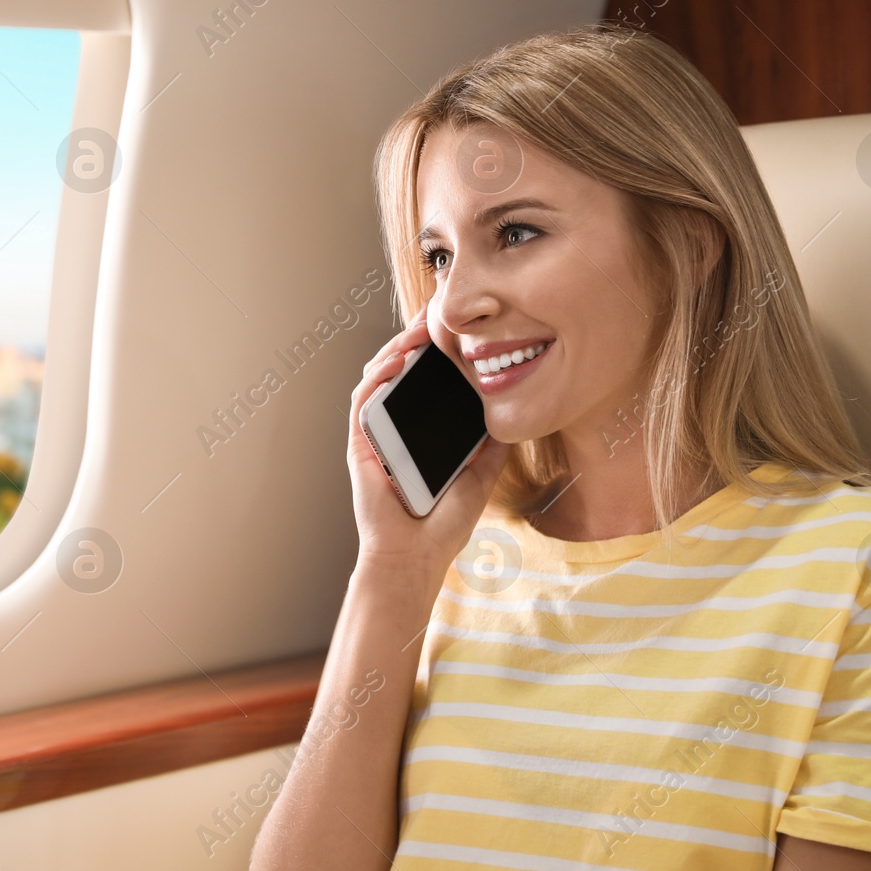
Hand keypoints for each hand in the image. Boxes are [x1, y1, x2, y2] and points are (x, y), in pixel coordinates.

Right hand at [347, 305, 512, 584]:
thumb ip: (491, 447)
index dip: (436, 353)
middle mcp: (394, 429)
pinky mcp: (360, 445)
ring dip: (396, 348)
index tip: (457, 329)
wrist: (416, 557)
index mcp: (419, 434)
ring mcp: (375, 435)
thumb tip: (510, 416)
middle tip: (437, 313)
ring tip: (419, 327)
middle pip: (399, 371)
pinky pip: (363, 401)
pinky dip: (376, 377)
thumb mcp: (480, 476)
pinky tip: (396, 360)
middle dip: (416, 338)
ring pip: (378, 378)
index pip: (425, 383)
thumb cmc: (442, 526)